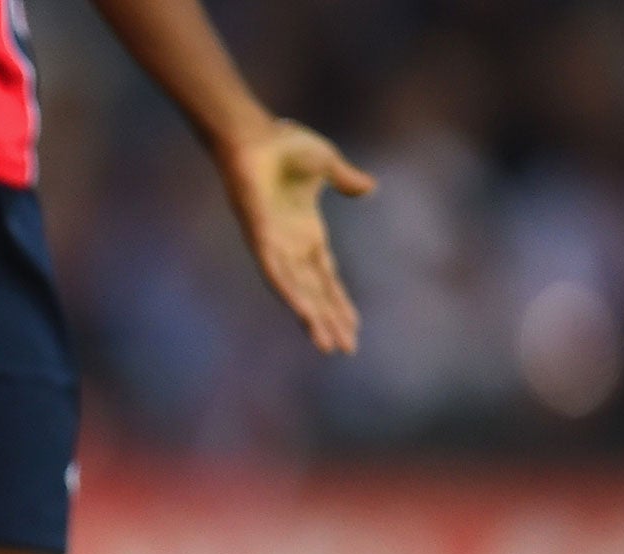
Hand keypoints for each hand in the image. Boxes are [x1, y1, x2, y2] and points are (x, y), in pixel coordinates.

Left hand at [215, 118, 375, 354]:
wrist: (253, 136)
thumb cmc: (284, 145)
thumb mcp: (326, 164)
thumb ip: (346, 181)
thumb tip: (370, 190)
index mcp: (307, 232)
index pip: (327, 277)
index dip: (340, 301)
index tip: (354, 325)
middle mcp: (291, 246)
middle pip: (316, 293)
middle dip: (331, 320)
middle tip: (347, 349)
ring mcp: (275, 246)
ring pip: (298, 292)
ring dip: (313, 318)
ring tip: (329, 345)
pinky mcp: (261, 240)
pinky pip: (277, 274)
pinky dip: (292, 294)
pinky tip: (304, 315)